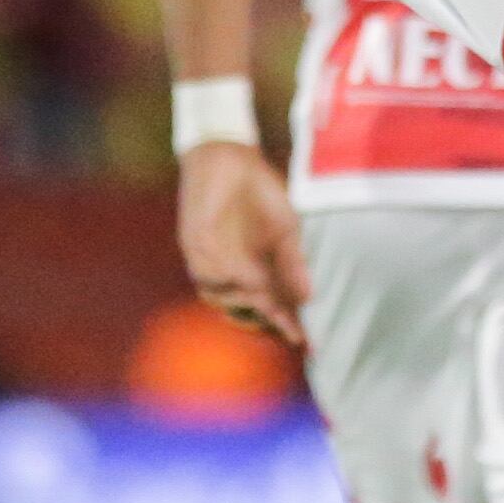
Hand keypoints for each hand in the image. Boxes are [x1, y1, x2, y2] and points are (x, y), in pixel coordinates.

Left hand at [174, 138, 309, 349]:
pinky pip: (208, 273)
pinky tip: (237, 268)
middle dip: (268, 315)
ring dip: (244, 293)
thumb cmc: (261, 194)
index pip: (273, 303)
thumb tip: (310, 296)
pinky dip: (224, 274)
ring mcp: (210, 261)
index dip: (287, 322)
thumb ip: (294, 262)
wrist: (229, 160)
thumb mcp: (287, 228)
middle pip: (248, 306)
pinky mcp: (193, 246)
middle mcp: (232, 270)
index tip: (305, 341)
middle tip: (287, 320)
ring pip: (224, 294)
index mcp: (257, 268)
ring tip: (259, 282)